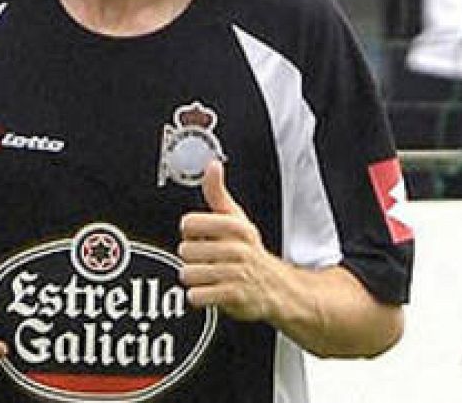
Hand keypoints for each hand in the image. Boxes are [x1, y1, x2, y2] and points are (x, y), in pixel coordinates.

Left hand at [178, 160, 283, 321]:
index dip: (191, 233)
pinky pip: (196, 295)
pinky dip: (199, 296)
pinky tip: (212, 291)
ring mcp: (235, 273)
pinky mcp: (232, 296)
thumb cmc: (250, 252)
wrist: (276, 288)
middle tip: (209, 259)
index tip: (202, 237)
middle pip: (185, 251)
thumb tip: (212, 165)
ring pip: (188, 273)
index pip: (189, 224)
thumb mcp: (236, 218)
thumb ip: (217, 193)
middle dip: (193, 258)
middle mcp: (236, 249)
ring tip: (210, 275)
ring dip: (195, 278)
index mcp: (235, 226)